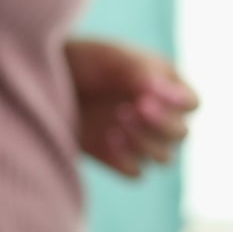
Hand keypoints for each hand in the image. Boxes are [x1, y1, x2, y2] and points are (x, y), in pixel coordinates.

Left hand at [64, 37, 198, 179]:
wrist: (40, 80)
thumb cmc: (83, 61)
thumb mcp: (114, 58)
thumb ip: (143, 72)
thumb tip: (165, 91)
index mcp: (165, 87)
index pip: (192, 104)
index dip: (179, 104)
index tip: (148, 95)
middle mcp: (157, 115)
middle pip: (181, 134)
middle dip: (160, 123)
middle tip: (129, 108)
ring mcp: (137, 139)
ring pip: (164, 157)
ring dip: (145, 143)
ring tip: (116, 121)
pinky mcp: (114, 158)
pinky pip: (136, 173)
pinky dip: (127, 161)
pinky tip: (106, 139)